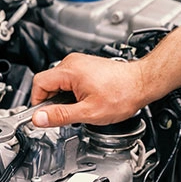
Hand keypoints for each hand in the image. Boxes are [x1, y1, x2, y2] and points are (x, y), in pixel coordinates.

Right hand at [30, 53, 147, 127]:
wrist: (142, 84)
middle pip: (47, 83)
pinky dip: (71, 93)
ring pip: (58, 83)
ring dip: (63, 98)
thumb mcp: (88, 112)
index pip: (39, 84)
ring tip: (79, 108)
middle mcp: (72, 63)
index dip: (38, 102)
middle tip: (65, 115)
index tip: (45, 115)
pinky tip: (85, 101)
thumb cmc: (122, 94)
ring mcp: (79, 63)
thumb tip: (39, 119)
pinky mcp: (85, 67)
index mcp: (69, 71)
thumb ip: (60, 116)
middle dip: (52, 102)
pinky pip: (68, 80)